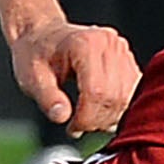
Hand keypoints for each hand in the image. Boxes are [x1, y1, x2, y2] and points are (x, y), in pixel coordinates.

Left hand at [11, 18, 138, 136]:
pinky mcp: (128, 60)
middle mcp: (109, 44)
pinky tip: (99, 112)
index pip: (96, 91)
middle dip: (96, 120)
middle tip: (78, 127)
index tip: (72, 128)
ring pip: (127, 97)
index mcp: (85, 44)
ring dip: (109, 117)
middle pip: (114, 96)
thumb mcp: (31, 77)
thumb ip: (47, 98)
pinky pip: (132, 92)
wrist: (42, 35)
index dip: (86, 118)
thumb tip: (62, 117)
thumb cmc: (35, 54)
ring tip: (86, 119)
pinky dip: (118, 108)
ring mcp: (121, 50)